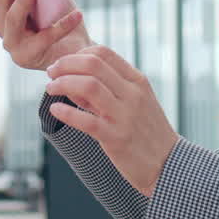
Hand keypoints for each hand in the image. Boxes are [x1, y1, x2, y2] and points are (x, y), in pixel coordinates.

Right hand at [0, 0, 91, 70]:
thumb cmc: (61, 19)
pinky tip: (77, 14)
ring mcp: (11, 41)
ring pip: (11, 18)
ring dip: (22, 1)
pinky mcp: (25, 57)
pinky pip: (43, 38)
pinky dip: (61, 26)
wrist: (76, 50)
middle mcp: (2, 22)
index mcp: (6, 3)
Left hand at [45, 45, 179, 197]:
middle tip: (51, 73)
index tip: (62, 64)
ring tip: (50, 89)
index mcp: (137, 81)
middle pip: (93, 64)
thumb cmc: (146, 132)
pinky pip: (87, 121)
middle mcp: (132, 94)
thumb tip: (70, 80)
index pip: (104, 53)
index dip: (77, 55)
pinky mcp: (117, 138)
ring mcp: (125, 116)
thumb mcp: (133, 104)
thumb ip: (104, 90)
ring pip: (89, 86)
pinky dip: (66, 113)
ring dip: (63, 84)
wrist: (168, 164)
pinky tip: (55, 110)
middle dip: (65, 65)